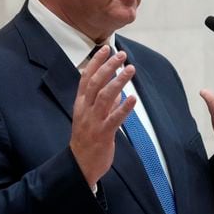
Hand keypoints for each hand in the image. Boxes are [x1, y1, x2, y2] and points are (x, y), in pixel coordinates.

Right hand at [70, 46, 135, 186]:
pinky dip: (124, 108)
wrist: (80, 165)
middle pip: (96, 83)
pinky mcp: (103, 134)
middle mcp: (85, 110)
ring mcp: (93, 122)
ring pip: (105, 97)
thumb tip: (118, 90)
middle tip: (122, 55)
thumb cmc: (87, 140)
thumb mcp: (91, 117)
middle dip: (109, 67)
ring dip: (118, 82)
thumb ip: (104, 103)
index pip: (86, 78)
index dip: (95, 62)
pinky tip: (133, 98)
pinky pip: (114, 119)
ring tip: (130, 70)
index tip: (105, 48)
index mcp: (81, 104)